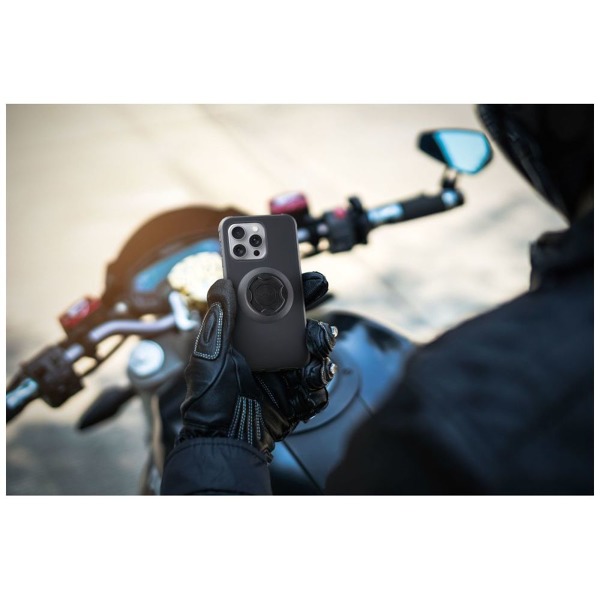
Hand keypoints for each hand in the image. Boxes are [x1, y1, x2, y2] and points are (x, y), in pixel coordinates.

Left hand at [178, 272, 337, 459]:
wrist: (224, 443)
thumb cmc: (210, 402)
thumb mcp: (208, 356)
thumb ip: (219, 320)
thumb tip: (223, 282)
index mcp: (245, 336)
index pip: (263, 299)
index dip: (274, 275)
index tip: (283, 256)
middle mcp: (268, 348)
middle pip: (295, 316)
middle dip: (307, 298)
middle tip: (314, 284)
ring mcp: (286, 370)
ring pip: (313, 344)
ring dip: (319, 336)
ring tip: (315, 336)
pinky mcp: (299, 393)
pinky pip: (317, 379)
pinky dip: (319, 374)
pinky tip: (313, 372)